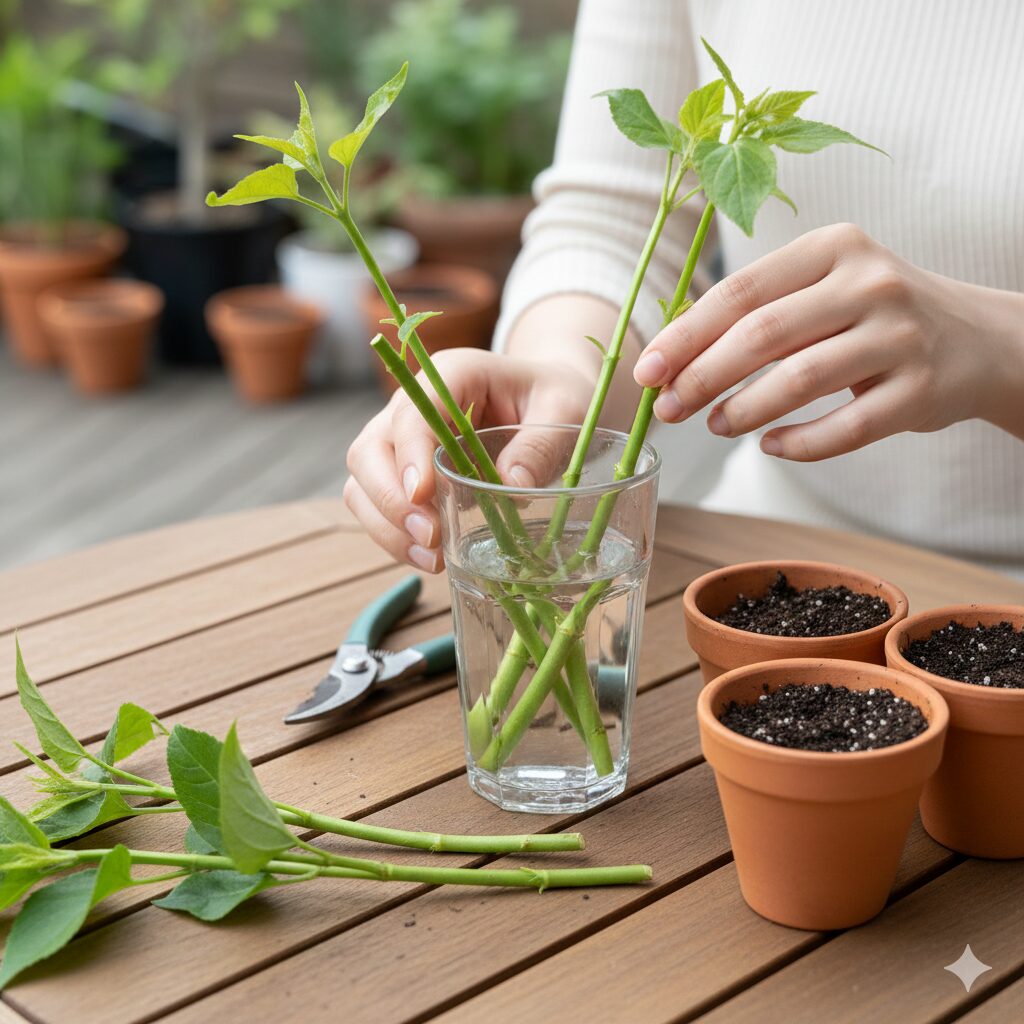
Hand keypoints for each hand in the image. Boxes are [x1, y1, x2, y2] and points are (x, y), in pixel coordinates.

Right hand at [345, 349, 593, 571]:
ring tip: (433, 558)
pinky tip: (431, 558)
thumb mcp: (566, 408)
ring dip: (388, 526)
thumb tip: (512, 486)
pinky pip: (377, 505)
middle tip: (431, 537)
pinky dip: (395, 536)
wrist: (545, 400)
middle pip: (370, 450)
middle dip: (390, 499)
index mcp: (452, 374)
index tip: (425, 494)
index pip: (412, 412)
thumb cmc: (554, 397)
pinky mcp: (403, 471)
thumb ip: (541, 444)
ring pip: (363, 482)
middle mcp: (413, 404)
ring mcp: (401, 439)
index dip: (411, 454)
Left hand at [633, 223, 1023, 458]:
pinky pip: (846, 429)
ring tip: (716, 426)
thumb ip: (758, 309)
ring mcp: (901, 336)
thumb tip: (672, 354)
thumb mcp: (823, 288)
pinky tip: (771, 446)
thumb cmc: (872, 316)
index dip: (686, 335)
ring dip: (744, 411)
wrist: (978, 339)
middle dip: (702, 377)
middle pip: (763, 334)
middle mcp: (870, 283)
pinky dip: (799, 444)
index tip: (647, 371)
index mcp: (833, 247)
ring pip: (801, 380)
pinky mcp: (921, 390)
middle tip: (669, 409)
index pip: (741, 290)